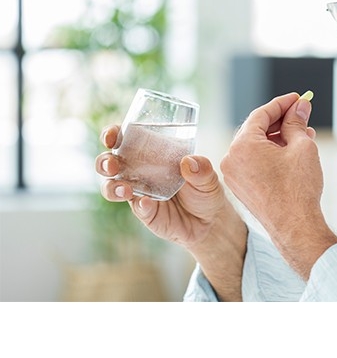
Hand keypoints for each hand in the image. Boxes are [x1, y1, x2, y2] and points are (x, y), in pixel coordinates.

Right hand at [96, 126, 246, 299]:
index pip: (125, 139)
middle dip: (105, 162)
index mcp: (151, 153)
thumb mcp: (208, 178)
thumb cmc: (205, 191)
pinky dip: (139, 205)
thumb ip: (202, 169)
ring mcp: (139, 192)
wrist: (210, 222)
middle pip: (110, 163)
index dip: (113, 135)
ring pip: (113, 187)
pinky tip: (147, 203)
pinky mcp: (145, 212)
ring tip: (124, 189)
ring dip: (113, 187)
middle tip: (112, 165)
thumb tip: (189, 162)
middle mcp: (139, 171)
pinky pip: (136, 207)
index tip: (112, 137)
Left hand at [220, 93, 336, 278]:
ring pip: (256, 147)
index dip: (282, 103)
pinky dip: (271, 154)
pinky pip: (254, 162)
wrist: (295, 227)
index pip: (261, 114)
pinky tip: (291, 152)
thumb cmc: (298, 189)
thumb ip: (297, 122)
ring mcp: (234, 175)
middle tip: (302, 114)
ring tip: (303, 135)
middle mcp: (232, 159)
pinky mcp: (241, 187)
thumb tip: (299, 108)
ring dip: (278, 138)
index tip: (298, 98)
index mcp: (242, 145)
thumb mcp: (302, 147)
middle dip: (281, 121)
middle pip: (256, 129)